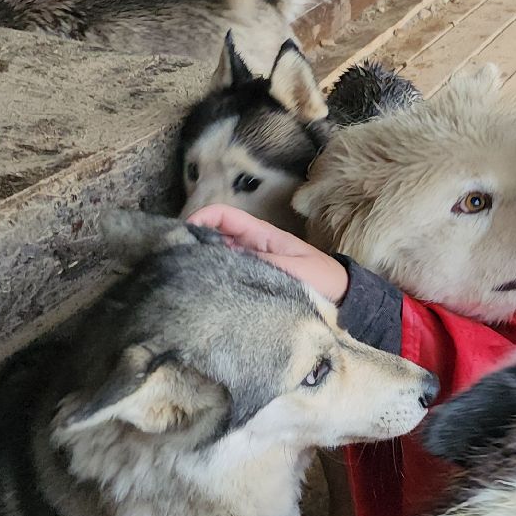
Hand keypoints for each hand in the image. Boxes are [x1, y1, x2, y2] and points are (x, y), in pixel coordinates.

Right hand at [187, 204, 349, 302]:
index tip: (182, 232)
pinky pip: (227, 277)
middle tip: (173, 259)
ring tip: (182, 278)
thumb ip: (261, 262)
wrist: (343, 298)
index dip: (202, 218)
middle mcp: (251, 247)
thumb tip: (225, 259)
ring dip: (201, 263)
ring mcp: (250, 265)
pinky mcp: (252, 284)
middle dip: (193, 242)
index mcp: (261, 235)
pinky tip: (203, 293)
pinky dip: (213, 280)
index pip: (224, 216)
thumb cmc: (322, 278)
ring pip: (217, 258)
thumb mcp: (292, 268)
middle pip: (213, 237)